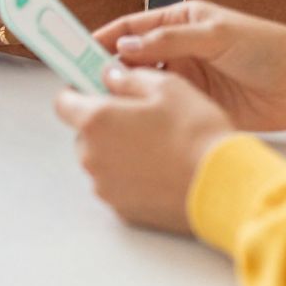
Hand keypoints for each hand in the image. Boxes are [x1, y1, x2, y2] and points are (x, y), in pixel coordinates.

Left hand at [54, 66, 236, 233]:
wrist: (221, 186)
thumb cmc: (195, 133)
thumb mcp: (167, 87)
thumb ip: (129, 78)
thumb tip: (110, 76)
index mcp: (97, 121)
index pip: (64, 103)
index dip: (77, 92)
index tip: (93, 87)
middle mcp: (93, 157)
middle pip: (85, 133)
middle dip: (104, 122)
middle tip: (138, 114)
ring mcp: (106, 187)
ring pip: (102, 159)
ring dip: (118, 148)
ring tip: (157, 143)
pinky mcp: (122, 209)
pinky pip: (118, 183)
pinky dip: (131, 174)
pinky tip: (161, 167)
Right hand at [96, 1, 285, 132]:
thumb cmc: (268, 47)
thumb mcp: (217, 34)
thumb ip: (171, 38)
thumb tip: (126, 45)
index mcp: (183, 19)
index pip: (133, 26)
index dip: (104, 37)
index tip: (76, 49)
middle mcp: (180, 48)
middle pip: (131, 58)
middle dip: (107, 68)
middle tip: (80, 83)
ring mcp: (186, 79)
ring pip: (142, 86)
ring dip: (123, 93)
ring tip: (100, 105)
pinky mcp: (195, 107)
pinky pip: (162, 109)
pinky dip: (144, 114)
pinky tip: (129, 122)